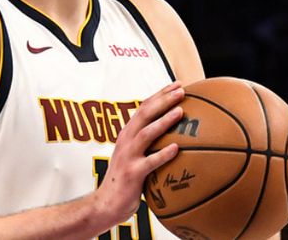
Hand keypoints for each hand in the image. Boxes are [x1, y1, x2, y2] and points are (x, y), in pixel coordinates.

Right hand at [92, 81, 184, 224]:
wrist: (106, 203)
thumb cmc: (125, 180)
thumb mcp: (134, 156)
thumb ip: (148, 145)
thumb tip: (175, 138)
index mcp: (128, 134)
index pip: (144, 107)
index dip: (160, 94)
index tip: (177, 85)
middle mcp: (126, 140)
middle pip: (145, 113)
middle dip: (163, 99)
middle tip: (181, 90)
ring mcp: (128, 156)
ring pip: (146, 133)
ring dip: (164, 121)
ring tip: (180, 111)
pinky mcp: (132, 173)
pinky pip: (150, 162)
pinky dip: (163, 154)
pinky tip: (176, 148)